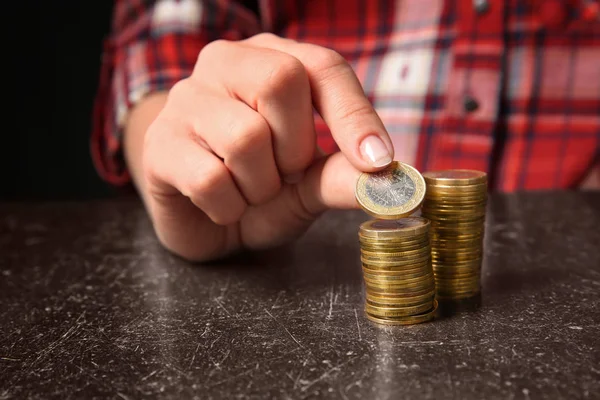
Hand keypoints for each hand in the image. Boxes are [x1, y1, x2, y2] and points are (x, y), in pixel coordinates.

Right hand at [128, 33, 393, 261]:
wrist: (200, 218)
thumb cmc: (259, 188)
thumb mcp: (310, 184)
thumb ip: (344, 176)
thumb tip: (392, 185)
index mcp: (270, 60)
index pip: (322, 66)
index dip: (354, 115)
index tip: (379, 162)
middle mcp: (224, 65)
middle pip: (279, 81)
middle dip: (294, 149)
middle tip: (283, 173)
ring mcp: (185, 101)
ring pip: (245, 136)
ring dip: (261, 186)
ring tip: (249, 191)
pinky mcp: (159, 145)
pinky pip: (210, 179)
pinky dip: (229, 208)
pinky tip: (222, 205)